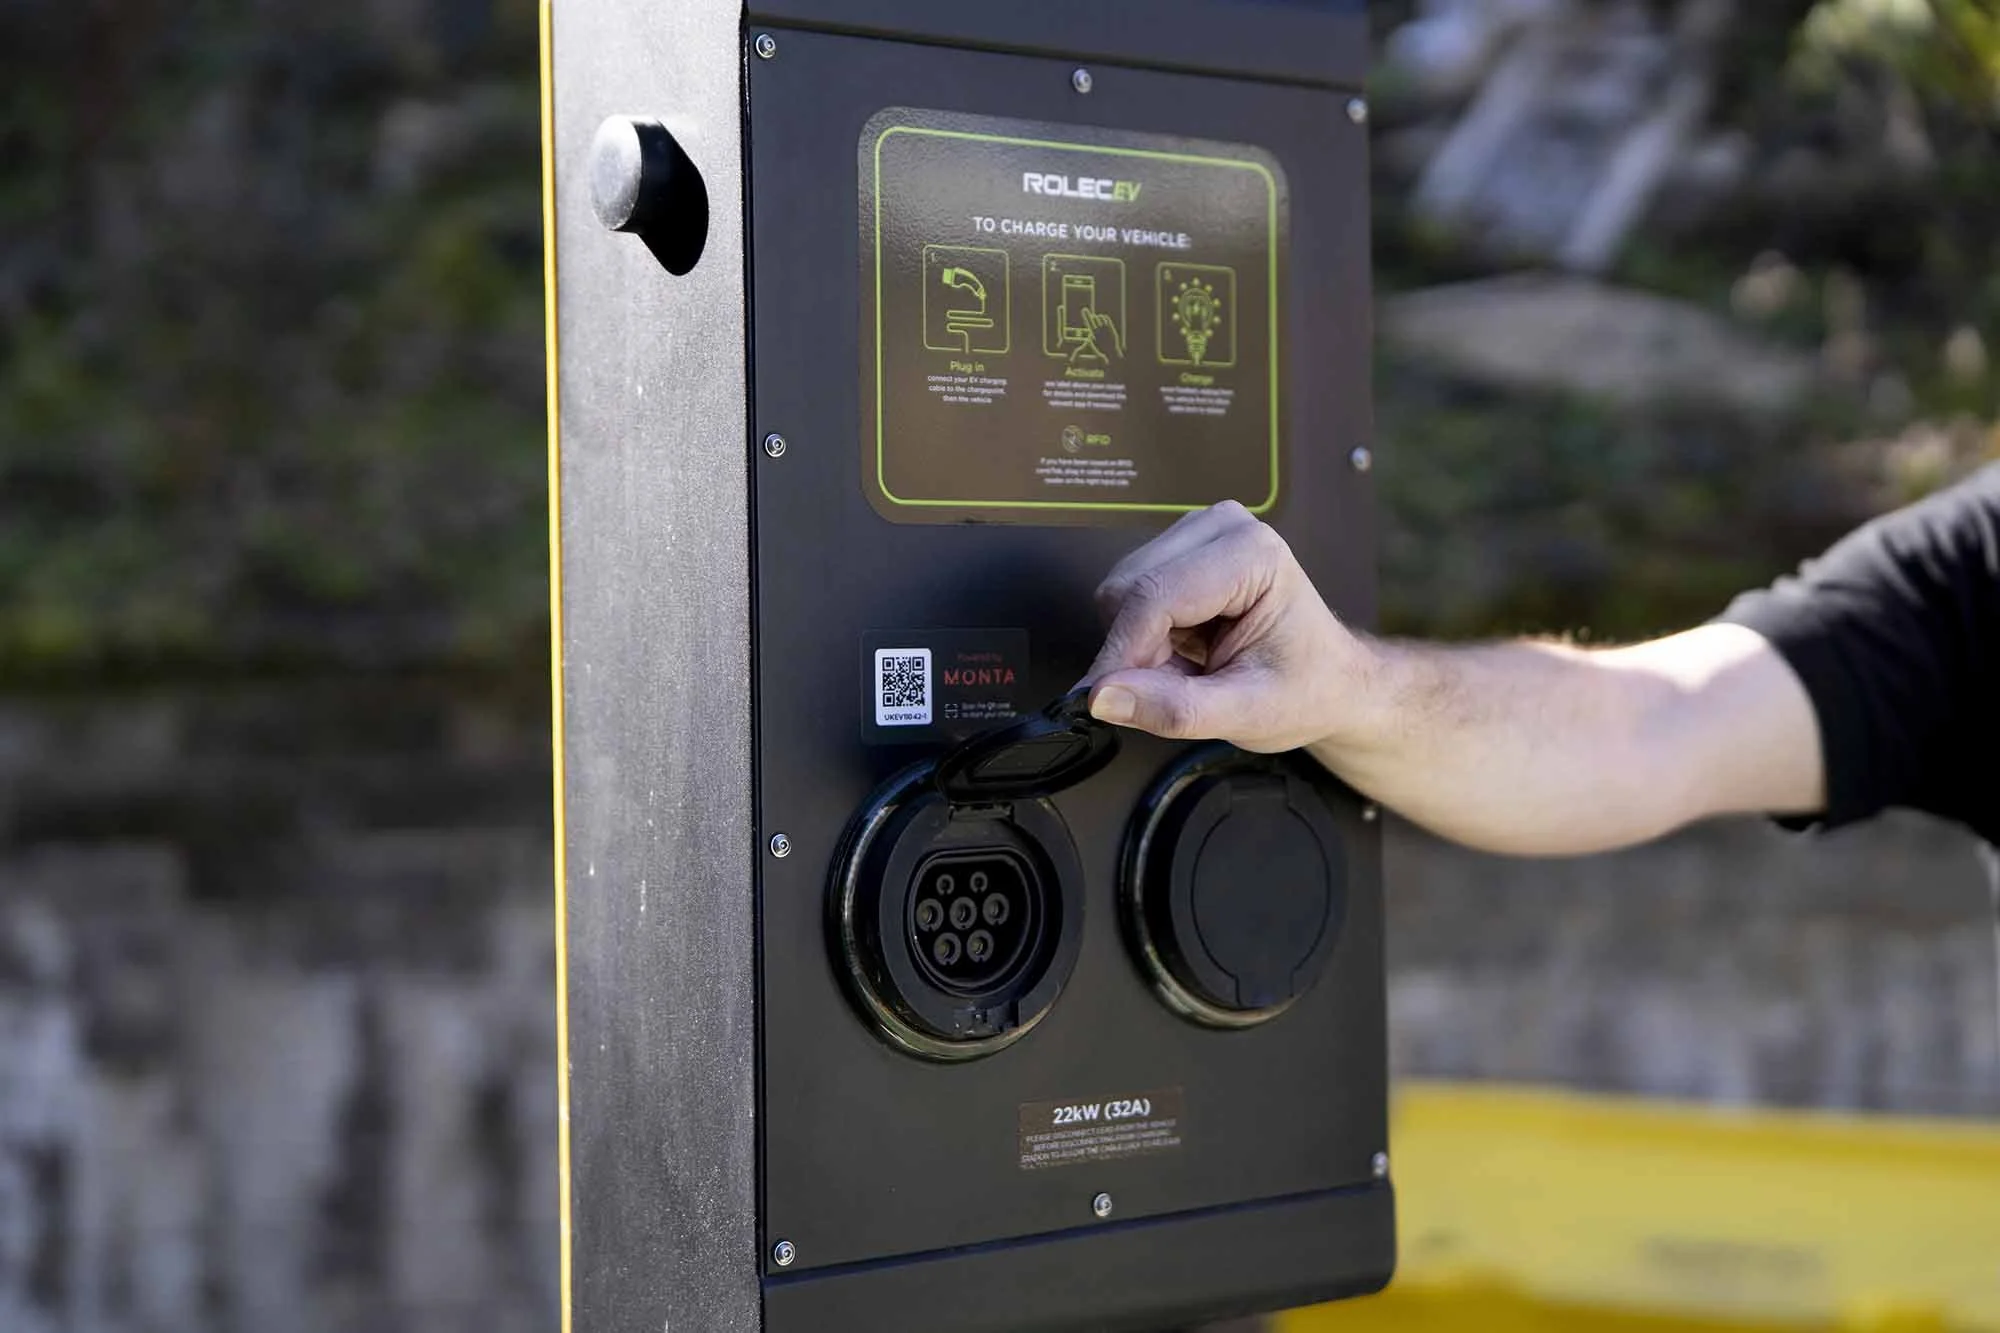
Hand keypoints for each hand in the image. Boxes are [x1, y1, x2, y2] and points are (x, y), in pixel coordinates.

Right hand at [1084, 501, 1367, 751]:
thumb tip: (1103, 699)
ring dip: (1138, 644)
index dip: (1123, 653)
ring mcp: (1197, 533)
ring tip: (1189, 668)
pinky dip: (1142, 636)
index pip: (1154, 596)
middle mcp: (1222, 527)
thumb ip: (1175, 708)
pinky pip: (1127, 595)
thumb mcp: (1245, 714)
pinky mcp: (1179, 550)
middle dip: (1135, 650)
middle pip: (1128, 588)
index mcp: (1252, 554)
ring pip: (1120, 591)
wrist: (1328, 681)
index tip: (1106, 701)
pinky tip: (1182, 650)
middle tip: (1177, 687)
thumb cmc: (1303, 690)